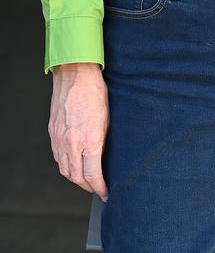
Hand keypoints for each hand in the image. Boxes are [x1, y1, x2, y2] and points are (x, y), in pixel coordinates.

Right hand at [49, 63, 109, 199]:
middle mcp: (72, 143)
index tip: (106, 192)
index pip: (92, 175)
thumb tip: (103, 157)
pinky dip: (66, 165)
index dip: (99, 187)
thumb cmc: (96, 92)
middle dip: (88, 186)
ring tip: (86, 179)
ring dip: (76, 178)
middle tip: (97, 188)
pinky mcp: (53, 133)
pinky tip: (74, 163)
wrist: (75, 75)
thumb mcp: (108, 118)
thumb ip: (103, 140)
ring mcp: (60, 139)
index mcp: (89, 140)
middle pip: (76, 177)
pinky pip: (58, 157)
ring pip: (65, 170)